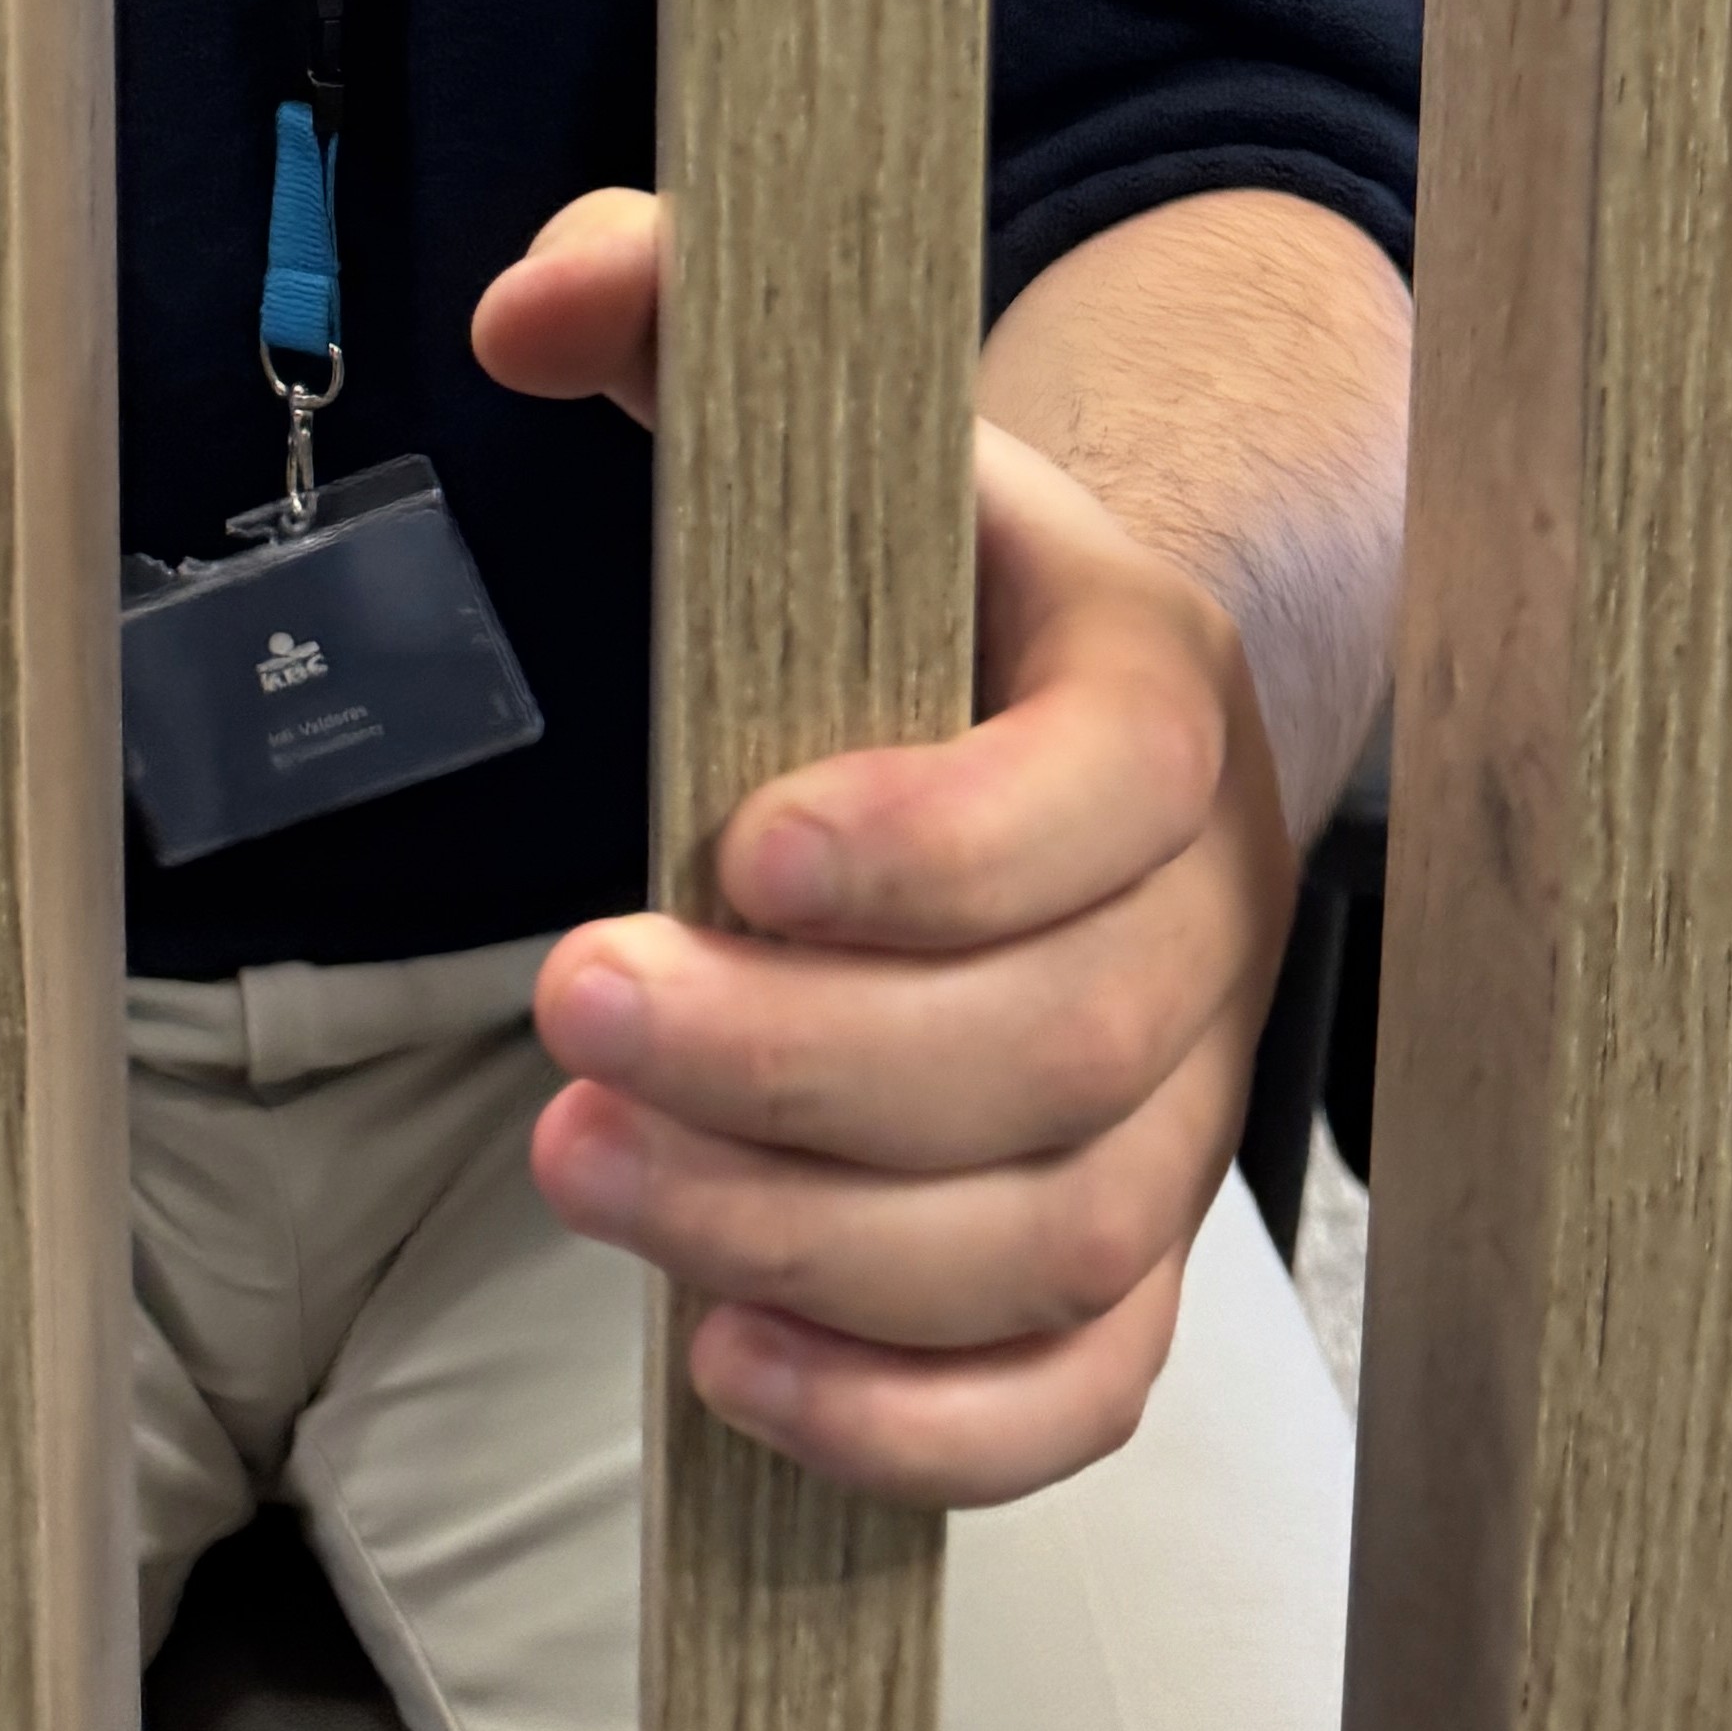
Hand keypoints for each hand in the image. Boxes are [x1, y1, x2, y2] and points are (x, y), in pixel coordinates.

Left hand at [474, 192, 1294, 1506]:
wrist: (1083, 723)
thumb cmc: (924, 581)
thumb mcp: (826, 418)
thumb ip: (676, 307)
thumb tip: (525, 307)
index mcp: (1152, 694)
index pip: (1101, 798)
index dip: (935, 847)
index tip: (731, 849)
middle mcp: (1206, 913)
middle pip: (1060, 1050)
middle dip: (796, 1067)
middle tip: (565, 1026)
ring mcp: (1182, 1105)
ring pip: (1057, 1238)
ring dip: (812, 1243)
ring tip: (589, 1179)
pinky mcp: (1127, 1258)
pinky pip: (1076, 1391)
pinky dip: (917, 1423)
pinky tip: (730, 1363)